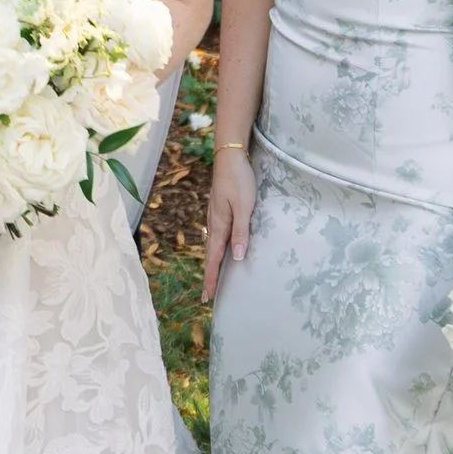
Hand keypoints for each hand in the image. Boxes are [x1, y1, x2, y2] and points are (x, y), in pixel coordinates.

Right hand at [201, 145, 256, 303]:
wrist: (229, 156)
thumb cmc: (239, 180)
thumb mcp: (245, 206)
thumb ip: (241, 232)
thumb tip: (238, 257)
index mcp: (219, 225)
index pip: (214, 259)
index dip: (212, 279)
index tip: (208, 298)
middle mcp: (214, 224)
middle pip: (210, 256)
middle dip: (209, 276)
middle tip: (207, 296)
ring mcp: (215, 216)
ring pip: (211, 246)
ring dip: (212, 264)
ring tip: (212, 278)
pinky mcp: (219, 210)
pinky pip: (215, 237)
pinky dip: (215, 250)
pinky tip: (218, 249)